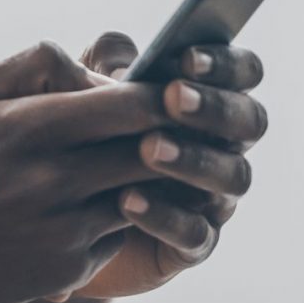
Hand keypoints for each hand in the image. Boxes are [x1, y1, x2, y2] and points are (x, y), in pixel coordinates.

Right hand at [0, 42, 172, 302]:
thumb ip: (36, 66)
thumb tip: (97, 67)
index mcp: (32, 128)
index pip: (136, 106)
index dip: (161, 97)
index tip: (161, 93)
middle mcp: (55, 182)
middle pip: (154, 153)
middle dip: (166, 138)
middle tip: (165, 129)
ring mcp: (65, 231)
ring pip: (144, 196)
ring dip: (143, 180)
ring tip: (127, 166)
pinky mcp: (67, 270)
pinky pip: (118, 236)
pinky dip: (113, 220)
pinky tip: (84, 210)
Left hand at [64, 31, 266, 299]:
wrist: (53, 217)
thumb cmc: (78, 136)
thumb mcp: (82, 90)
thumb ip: (104, 64)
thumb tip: (123, 63)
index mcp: (209, 99)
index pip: (243, 72)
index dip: (225, 63)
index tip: (186, 57)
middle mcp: (223, 146)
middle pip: (250, 122)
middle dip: (215, 108)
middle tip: (173, 98)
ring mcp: (214, 197)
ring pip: (233, 176)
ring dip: (194, 159)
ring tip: (148, 149)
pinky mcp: (192, 244)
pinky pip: (196, 233)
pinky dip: (166, 216)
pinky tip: (128, 200)